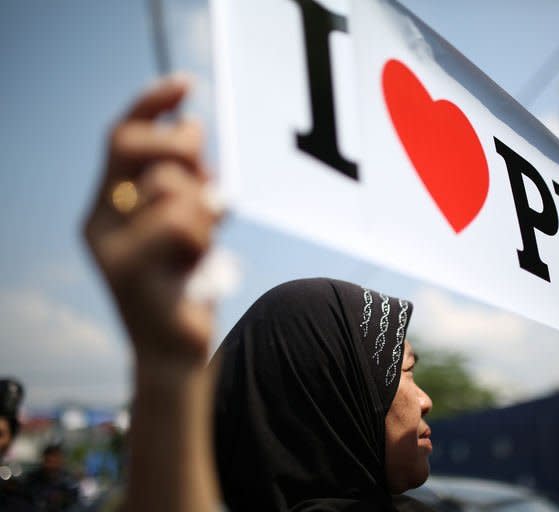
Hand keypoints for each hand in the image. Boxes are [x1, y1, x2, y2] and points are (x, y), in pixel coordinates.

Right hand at [83, 75, 221, 366]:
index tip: (186, 84)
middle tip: (207, 173)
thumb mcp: (190, 221)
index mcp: (111, 204)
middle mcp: (100, 220)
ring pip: (171, 186)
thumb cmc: (185, 282)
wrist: (175, 349)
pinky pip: (181, 223)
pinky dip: (204, 238)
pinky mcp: (129, 271)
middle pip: (135, 145)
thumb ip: (185, 179)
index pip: (123, 137)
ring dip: (204, 210)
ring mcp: (110, 246)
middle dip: (181, 147)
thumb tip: (192, 127)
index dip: (151, 104)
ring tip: (204, 242)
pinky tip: (199, 264)